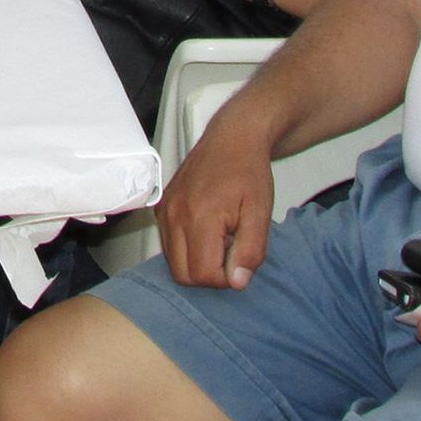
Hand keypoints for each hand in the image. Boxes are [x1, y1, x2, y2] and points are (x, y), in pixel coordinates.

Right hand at [155, 109, 276, 289]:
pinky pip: (168, 244)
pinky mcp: (160, 207)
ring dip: (197, 262)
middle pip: (182, 275)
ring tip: (220, 239)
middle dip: (208, 274)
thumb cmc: (249, 172)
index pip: (202, 274)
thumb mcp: (260, 212)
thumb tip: (236, 282)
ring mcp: (164, 210)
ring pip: (172, 262)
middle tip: (231, 252)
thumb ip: (250, 250)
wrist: (232, 137)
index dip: (225, 278)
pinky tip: (207, 232)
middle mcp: (173, 215)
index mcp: (199, 216)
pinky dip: (186, 249)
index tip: (241, 259)